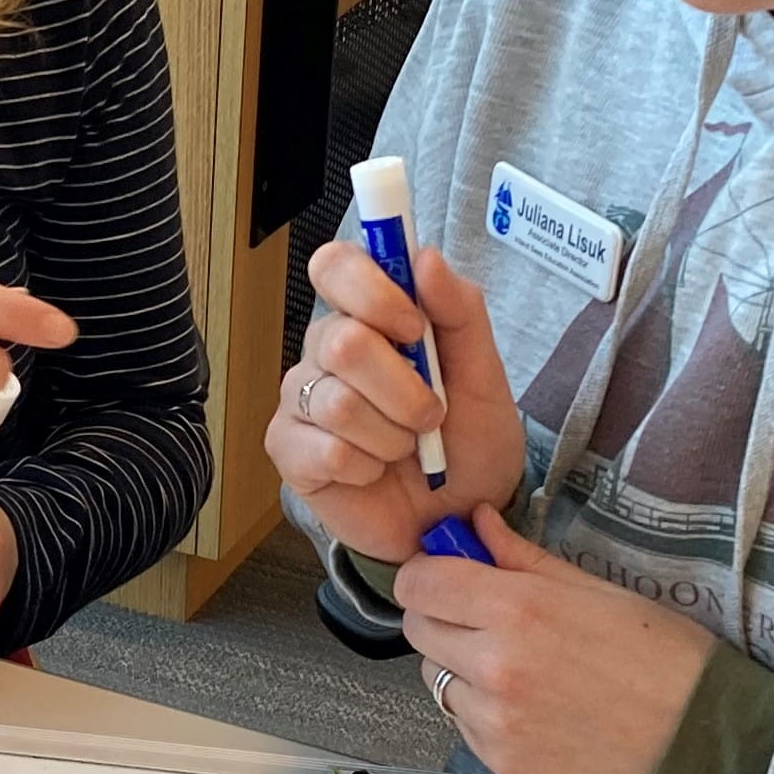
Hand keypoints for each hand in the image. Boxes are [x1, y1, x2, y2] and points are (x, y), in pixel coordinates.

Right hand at [267, 239, 527, 563]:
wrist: (462, 516)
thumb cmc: (468, 441)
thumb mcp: (484, 374)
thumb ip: (460, 311)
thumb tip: (426, 257)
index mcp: (367, 316)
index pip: (335, 266)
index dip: (372, 292)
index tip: (414, 329)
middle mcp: (324, 351)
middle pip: (341, 341)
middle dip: (404, 388)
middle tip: (430, 415)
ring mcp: (300, 400)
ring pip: (338, 403)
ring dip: (392, 435)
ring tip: (407, 449)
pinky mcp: (289, 452)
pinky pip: (326, 451)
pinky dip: (368, 467)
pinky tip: (376, 472)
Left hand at [396, 503, 715, 773]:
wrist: (704, 742)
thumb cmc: (666, 662)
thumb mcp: (596, 589)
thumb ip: (522, 558)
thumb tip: (479, 525)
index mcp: (519, 611)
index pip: (419, 583)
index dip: (429, 573)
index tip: (447, 571)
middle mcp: (496, 667)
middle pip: (418, 629)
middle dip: (443, 615)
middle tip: (484, 614)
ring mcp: (495, 720)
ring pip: (435, 679)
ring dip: (460, 666)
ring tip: (520, 664)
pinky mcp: (502, 761)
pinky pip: (462, 722)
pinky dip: (483, 709)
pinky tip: (532, 702)